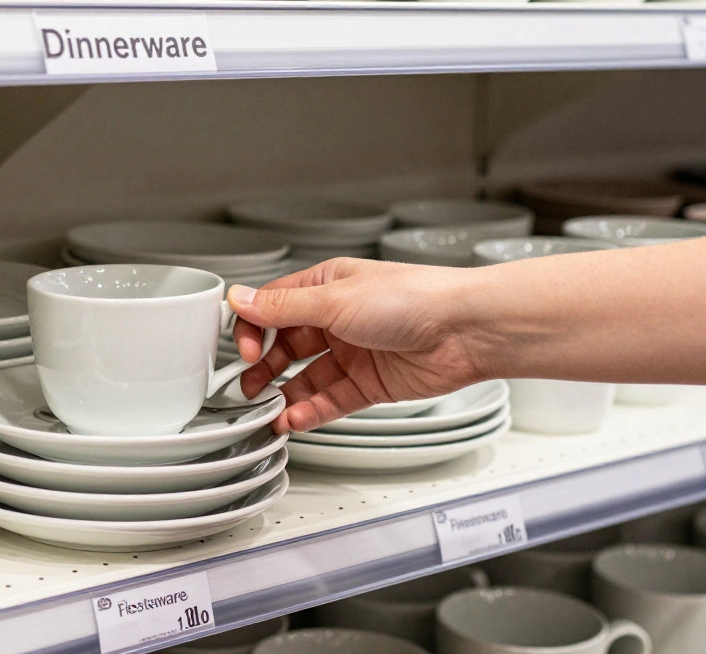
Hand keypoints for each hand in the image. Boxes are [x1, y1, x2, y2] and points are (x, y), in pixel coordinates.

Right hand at [227, 258, 489, 433]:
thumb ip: (281, 308)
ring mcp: (353, 352)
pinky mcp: (370, 384)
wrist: (467, 330)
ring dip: (284, 395)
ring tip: (268, 411)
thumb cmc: (414, 298)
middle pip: (285, 346)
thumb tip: (239, 298)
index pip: (272, 308)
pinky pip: (331, 400)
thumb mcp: (334, 300)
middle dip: (263, 367)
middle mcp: (337, 318)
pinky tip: (295, 418)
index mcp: (326, 286)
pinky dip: (310, 411)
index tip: (244, 351)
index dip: (252, 329)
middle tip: (248, 386)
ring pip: (306, 378)